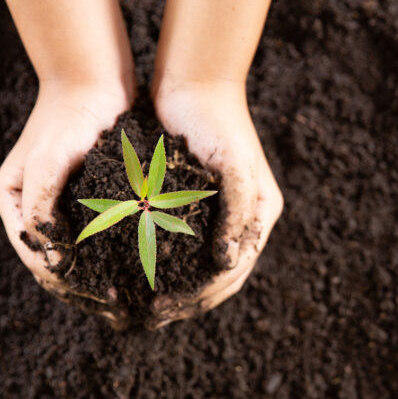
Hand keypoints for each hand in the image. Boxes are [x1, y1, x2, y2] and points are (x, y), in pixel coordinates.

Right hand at [0, 82, 132, 327]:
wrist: (92, 79)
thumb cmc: (67, 117)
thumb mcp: (48, 162)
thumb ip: (42, 209)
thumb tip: (51, 261)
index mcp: (13, 204)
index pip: (38, 260)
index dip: (69, 285)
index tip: (105, 299)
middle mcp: (34, 209)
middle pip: (57, 265)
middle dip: (87, 290)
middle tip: (122, 310)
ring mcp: (63, 204)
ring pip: (81, 255)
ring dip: (103, 278)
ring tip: (134, 299)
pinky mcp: (91, 196)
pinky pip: (101, 236)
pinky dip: (117, 255)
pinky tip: (143, 268)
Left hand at [147, 81, 282, 328]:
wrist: (196, 81)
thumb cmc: (218, 121)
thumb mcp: (233, 166)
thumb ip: (237, 214)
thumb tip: (227, 264)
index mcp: (261, 214)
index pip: (235, 271)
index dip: (203, 295)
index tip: (166, 308)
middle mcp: (242, 219)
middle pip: (219, 277)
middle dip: (188, 300)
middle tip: (151, 317)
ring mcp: (218, 212)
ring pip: (198, 266)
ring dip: (176, 288)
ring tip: (144, 306)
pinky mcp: (192, 203)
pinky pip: (180, 244)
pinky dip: (163, 262)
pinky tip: (136, 271)